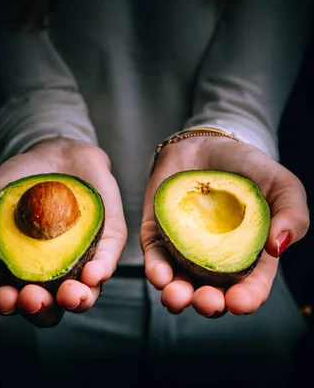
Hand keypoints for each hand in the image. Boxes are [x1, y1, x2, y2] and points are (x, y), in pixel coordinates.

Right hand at [0, 137, 126, 327]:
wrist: (55, 150)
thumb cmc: (21, 179)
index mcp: (23, 270)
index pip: (15, 300)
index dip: (8, 304)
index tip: (4, 296)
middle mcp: (54, 271)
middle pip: (51, 308)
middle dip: (41, 310)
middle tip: (33, 298)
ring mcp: (83, 257)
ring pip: (85, 293)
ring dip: (77, 301)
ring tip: (68, 294)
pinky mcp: (108, 238)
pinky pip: (108, 260)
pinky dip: (101, 270)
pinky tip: (92, 274)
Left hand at [140, 136, 308, 316]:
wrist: (207, 144)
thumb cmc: (248, 168)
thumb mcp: (282, 185)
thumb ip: (293, 213)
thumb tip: (278, 247)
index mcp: (249, 257)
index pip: (250, 287)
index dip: (247, 299)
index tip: (240, 302)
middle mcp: (216, 262)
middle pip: (212, 294)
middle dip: (209, 304)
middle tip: (207, 301)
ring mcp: (185, 250)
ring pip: (180, 285)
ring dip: (177, 297)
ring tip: (176, 296)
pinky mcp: (158, 236)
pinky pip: (155, 258)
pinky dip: (155, 270)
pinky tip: (159, 275)